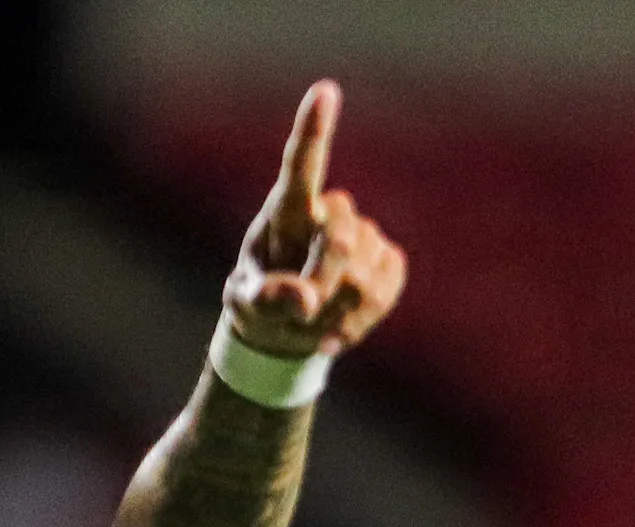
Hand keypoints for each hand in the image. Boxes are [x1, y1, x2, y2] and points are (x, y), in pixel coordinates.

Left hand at [223, 81, 405, 360]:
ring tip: (311, 320)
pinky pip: (384, 288)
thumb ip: (266, 299)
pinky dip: (359, 319)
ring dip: (335, 310)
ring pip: (361, 274)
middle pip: (340, 238)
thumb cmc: (259, 306)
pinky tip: (335, 326)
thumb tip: (304, 299)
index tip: (324, 90)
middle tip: (299, 314)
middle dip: (322, 281)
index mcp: (286, 212)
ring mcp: (363, 233)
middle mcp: (328, 212)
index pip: (301, 168)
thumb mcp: (247, 305)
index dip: (313, 130)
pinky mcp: (387, 259)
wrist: (289, 327)